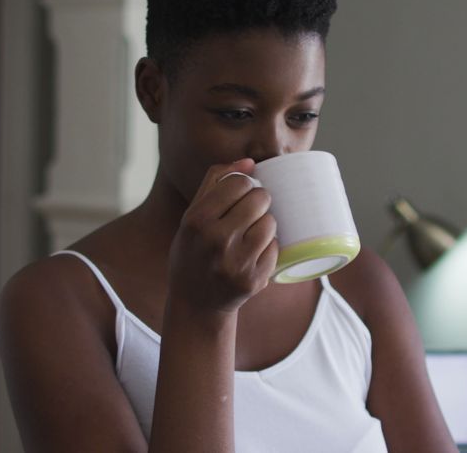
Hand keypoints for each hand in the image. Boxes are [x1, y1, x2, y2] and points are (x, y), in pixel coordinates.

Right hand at [167, 158, 278, 315]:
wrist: (195, 303)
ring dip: (264, 224)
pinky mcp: (253, 280)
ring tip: (249, 234)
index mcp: (196, 221)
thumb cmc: (194, 251)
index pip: (238, 182)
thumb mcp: (192, 217)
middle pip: (260, 198)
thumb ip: (215, 183)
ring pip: (271, 223)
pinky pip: (275, 247)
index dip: (245, 184)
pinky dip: (268, 247)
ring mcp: (236, 262)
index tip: (241, 193)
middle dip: (258, 201)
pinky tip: (252, 254)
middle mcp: (215, 241)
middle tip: (249, 213)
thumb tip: (250, 161)